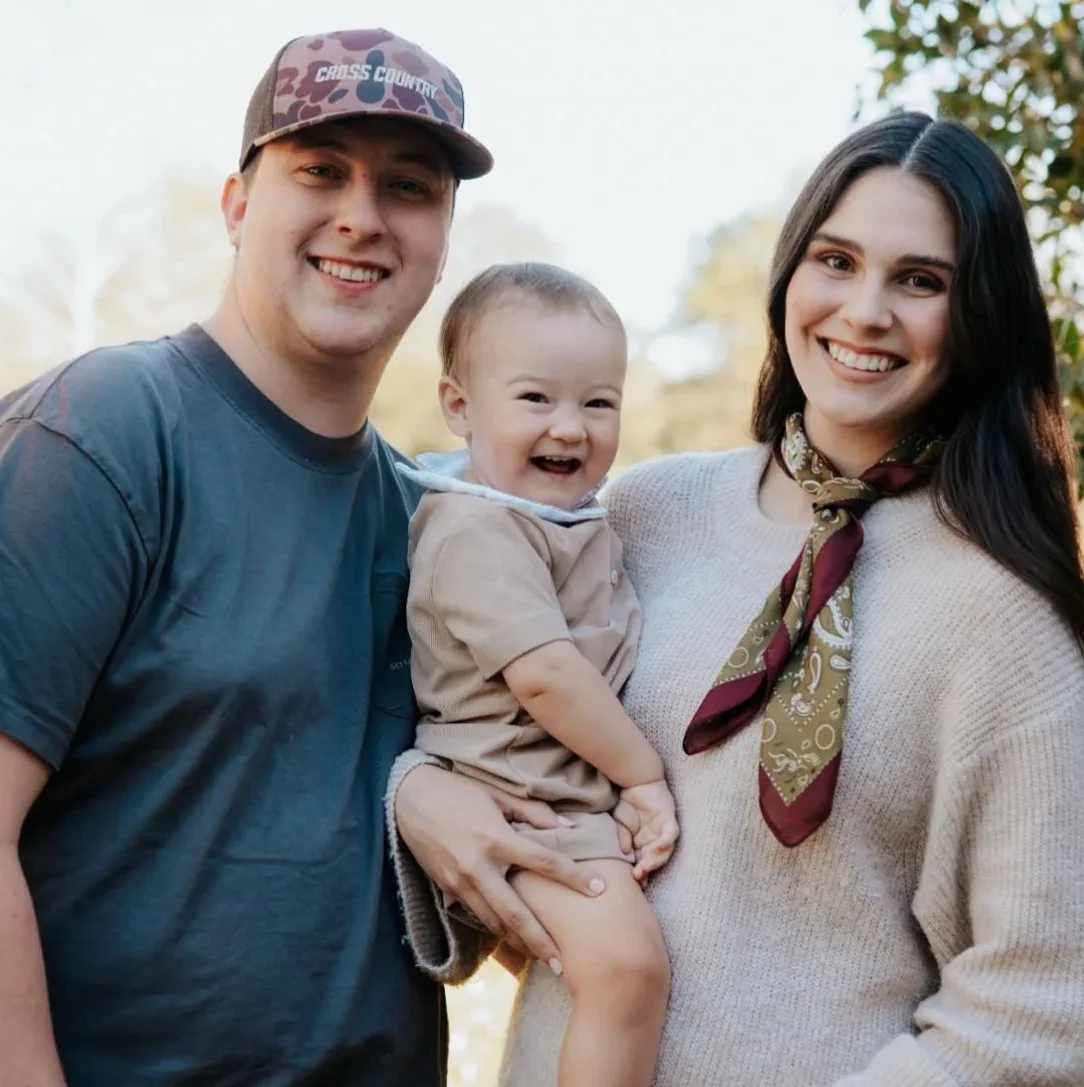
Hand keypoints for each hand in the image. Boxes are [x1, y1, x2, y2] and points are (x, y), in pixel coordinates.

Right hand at [394, 765, 606, 968]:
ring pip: (494, 923)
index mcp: (497, 838)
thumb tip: (568, 829)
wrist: (409, 799)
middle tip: (562, 962)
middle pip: (517, 913)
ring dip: (518, 944)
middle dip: (540, 940)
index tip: (599, 889)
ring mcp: (461, 882)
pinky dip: (496, 929)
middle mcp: (479, 866)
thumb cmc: (458, 791)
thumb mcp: (498, 795)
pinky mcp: (448, 889)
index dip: (575, 877)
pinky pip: (477, 915)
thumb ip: (534, 814)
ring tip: (540, 959)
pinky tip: (511, 940)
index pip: (545, 862)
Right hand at [612, 779, 678, 882]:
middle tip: (637, 877)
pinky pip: (672, 834)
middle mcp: (656, 840)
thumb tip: (624, 853)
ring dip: (656, 860)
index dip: (639, 873)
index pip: (643, 862)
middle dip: (647, 870)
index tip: (631, 882)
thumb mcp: (619, 823)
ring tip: (645, 867)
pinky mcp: (669, 819)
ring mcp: (664, 830)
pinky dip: (666, 842)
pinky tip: (657, 848)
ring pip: (666, 851)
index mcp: (644, 843)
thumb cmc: (628, 801)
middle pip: (655, 860)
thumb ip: (621, 838)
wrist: (635, 780)